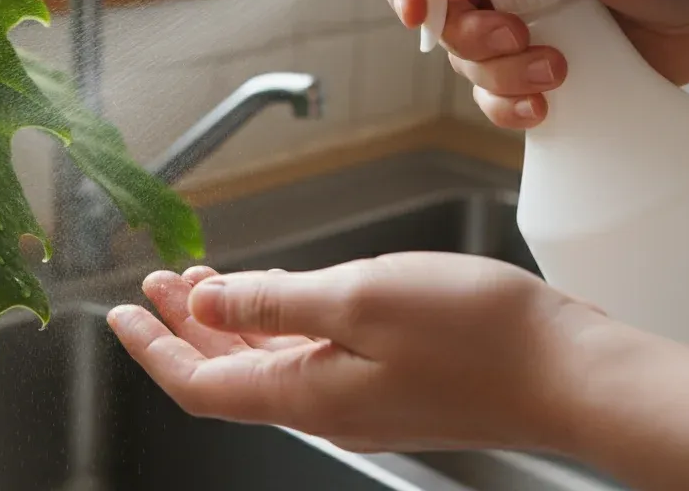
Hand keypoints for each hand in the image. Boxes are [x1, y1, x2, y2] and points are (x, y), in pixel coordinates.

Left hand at [106, 252, 606, 453]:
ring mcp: (361, 398)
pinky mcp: (393, 382)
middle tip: (156, 285)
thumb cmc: (478, 335)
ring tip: (202, 282)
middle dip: (183, 328)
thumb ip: (274, 304)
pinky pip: (310, 358)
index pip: (199, 383)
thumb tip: (205, 305)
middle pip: (228, 375)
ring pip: (268, 364)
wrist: (569, 371)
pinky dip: (278, 324)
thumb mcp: (357, 299)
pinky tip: (279, 299)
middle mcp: (327, 406)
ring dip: (229, 322)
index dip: (152, 349)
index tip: (118, 313)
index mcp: (306, 393)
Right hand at [383, 0, 688, 128]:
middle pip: (443, 17)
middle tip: (519, 37)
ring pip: (468, 63)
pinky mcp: (545, 72)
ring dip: (501, 75)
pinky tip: (547, 106)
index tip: (416, 14)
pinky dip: (510, 108)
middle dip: (471, 37)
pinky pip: (497, 100)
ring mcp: (525, 26)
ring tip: (558, 70)